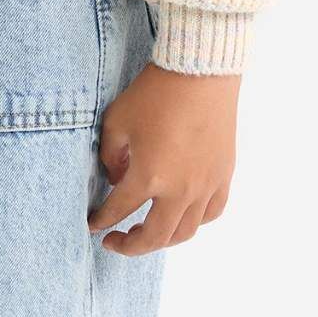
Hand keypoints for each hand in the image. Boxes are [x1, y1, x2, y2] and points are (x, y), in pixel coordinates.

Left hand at [85, 60, 239, 253]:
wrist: (200, 71)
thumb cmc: (154, 93)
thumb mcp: (117, 121)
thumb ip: (110, 156)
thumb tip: (118, 180)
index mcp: (149, 176)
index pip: (119, 210)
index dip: (102, 220)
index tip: (93, 226)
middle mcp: (180, 190)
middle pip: (155, 237)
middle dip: (131, 245)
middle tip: (115, 242)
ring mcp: (206, 186)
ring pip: (185, 232)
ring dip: (163, 240)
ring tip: (147, 233)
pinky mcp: (223, 176)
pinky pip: (211, 213)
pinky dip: (194, 222)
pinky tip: (182, 215)